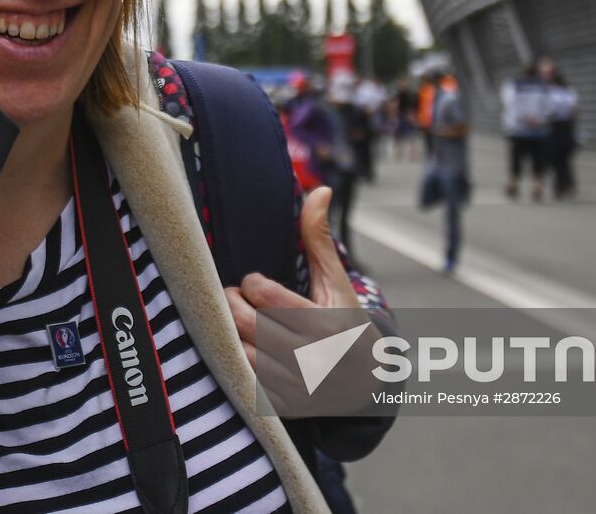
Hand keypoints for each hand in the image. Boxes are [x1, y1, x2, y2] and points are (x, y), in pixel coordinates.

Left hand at [224, 187, 360, 370]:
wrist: (366, 385)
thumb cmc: (346, 322)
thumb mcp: (338, 283)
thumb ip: (319, 239)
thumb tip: (317, 188)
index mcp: (328, 324)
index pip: (266, 295)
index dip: (253, 283)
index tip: (255, 283)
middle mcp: (313, 359)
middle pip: (247, 323)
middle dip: (233, 303)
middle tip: (234, 296)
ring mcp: (297, 387)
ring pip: (239, 352)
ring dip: (229, 332)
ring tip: (235, 319)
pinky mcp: (283, 408)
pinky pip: (242, 381)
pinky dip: (233, 361)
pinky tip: (240, 346)